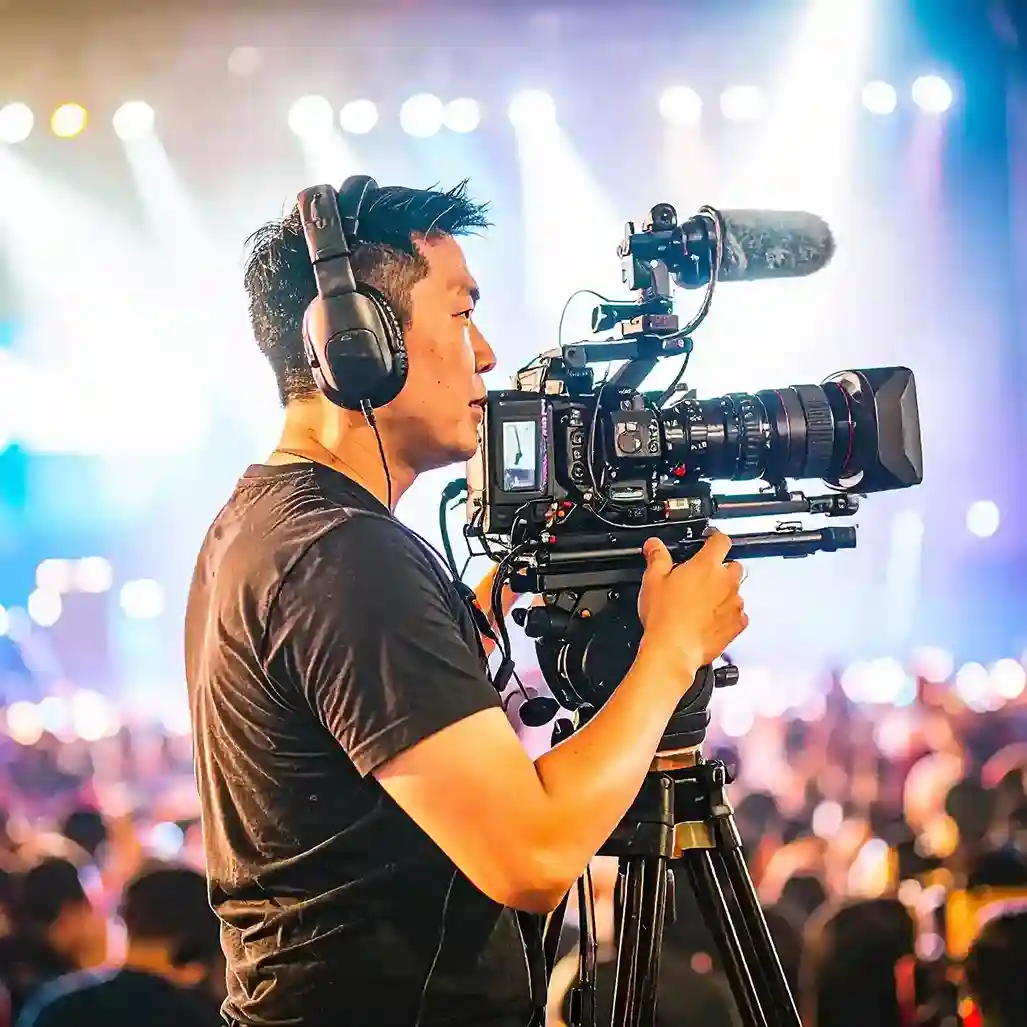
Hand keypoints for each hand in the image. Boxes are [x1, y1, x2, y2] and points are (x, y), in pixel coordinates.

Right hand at [636, 531, 747, 681]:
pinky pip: (739, 615)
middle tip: (702, 578)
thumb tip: (655, 545)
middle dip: (721, 569)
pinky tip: (711, 620)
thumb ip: (657, 557)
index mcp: (706, 566)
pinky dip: (729, 615)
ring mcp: (734, 603)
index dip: (715, 539)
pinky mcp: (737, 625)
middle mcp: (725, 582)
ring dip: (724, 593)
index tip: (709, 542)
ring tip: (702, 603)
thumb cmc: (664, 616)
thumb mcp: (652, 580)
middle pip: (733, 565)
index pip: (721, 540)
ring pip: (737, 590)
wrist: (674, 649)